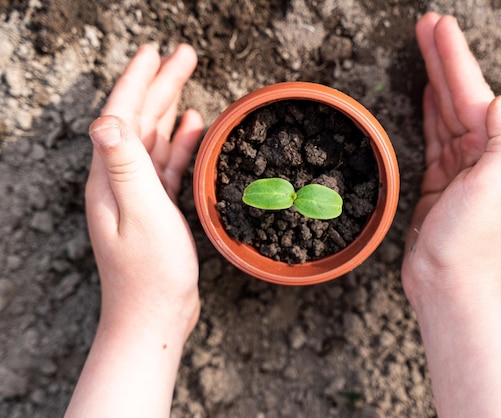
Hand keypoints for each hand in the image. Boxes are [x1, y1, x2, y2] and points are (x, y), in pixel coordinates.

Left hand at [66, 44, 203, 416]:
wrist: (153, 317)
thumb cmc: (149, 274)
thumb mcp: (141, 215)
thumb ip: (127, 166)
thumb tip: (108, 117)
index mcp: (110, 178)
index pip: (121, 114)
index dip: (138, 80)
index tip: (156, 52)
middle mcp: (119, 180)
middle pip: (139, 119)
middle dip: (160, 84)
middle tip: (184, 54)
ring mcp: (138, 194)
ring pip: (155, 138)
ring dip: (171, 107)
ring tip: (189, 80)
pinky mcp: (156, 208)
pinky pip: (168, 164)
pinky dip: (181, 142)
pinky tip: (196, 127)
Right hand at [402, 13, 500, 301]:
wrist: (447, 285)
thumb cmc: (469, 244)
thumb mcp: (497, 188)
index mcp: (498, 152)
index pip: (475, 93)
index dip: (456, 58)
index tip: (438, 27)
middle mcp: (482, 155)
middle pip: (460, 95)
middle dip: (443, 58)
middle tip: (426, 25)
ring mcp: (460, 168)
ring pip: (446, 111)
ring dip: (435, 78)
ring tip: (423, 48)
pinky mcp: (439, 181)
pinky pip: (435, 135)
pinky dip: (431, 111)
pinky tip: (428, 93)